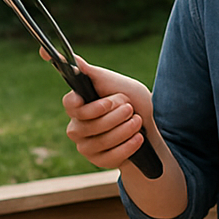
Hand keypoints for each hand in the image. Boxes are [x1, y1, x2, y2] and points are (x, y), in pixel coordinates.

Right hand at [59, 55, 154, 171]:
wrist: (150, 127)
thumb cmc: (131, 101)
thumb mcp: (114, 83)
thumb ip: (90, 73)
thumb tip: (68, 58)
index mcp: (78, 105)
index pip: (69, 105)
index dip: (91, 106)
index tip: (109, 102)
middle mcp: (77, 126)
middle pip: (89, 125)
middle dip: (115, 116)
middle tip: (131, 109)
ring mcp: (86, 146)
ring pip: (101, 141)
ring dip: (124, 130)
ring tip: (138, 121)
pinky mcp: (99, 161)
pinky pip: (110, 156)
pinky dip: (128, 146)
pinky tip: (138, 139)